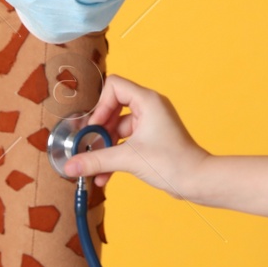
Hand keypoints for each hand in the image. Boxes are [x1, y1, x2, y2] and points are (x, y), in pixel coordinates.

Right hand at [63, 74, 209, 198]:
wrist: (197, 180)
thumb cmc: (172, 163)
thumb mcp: (128, 159)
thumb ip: (96, 160)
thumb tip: (70, 166)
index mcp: (148, 101)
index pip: (115, 86)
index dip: (101, 105)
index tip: (95, 128)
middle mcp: (150, 107)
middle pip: (113, 108)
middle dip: (99, 131)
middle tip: (89, 148)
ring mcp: (151, 123)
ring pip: (118, 129)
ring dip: (105, 148)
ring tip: (94, 167)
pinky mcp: (151, 139)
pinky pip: (126, 141)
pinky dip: (115, 155)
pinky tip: (105, 176)